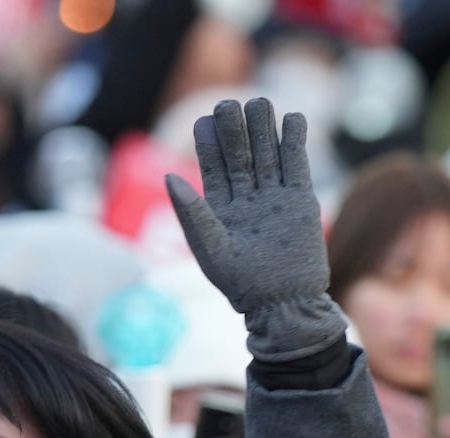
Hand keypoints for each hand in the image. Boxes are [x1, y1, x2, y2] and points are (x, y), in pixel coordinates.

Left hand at [165, 98, 345, 360]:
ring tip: (260, 102)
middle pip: (241, 157)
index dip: (208, 145)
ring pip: (268, 156)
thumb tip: (169, 177)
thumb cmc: (240, 283)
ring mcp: (274, 199)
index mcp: (218, 210)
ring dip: (264, 130)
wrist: (282, 303)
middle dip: (235, 131)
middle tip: (229, 102)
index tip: (203, 120)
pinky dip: (295, 143)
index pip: (212, 169)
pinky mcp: (301, 202)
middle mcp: (245, 200)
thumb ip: (192, 212)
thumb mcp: (209, 247)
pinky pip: (297, 166)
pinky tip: (292, 120)